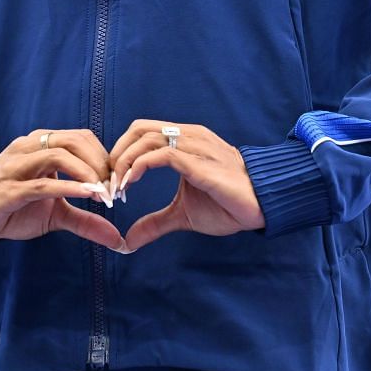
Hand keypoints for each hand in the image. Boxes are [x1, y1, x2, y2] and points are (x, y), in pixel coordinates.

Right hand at [0, 128, 123, 249]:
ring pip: (58, 154)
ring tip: (103, 193)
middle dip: (100, 163)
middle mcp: (29, 148)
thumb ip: (86, 221)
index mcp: (41, 145)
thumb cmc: (13, 208)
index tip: (119, 182)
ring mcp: (17, 166)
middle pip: (75, 140)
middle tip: (115, 188)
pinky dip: (68, 187)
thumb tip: (117, 240)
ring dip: (87, 172)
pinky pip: (41, 183)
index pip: (82, 138)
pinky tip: (87, 195)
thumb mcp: (55, 214)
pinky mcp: (8, 189)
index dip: (105, 157)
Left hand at [107, 120, 265, 251]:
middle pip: (138, 129)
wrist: (261, 207)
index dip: (120, 152)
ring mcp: (195, 146)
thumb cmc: (227, 204)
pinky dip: (139, 167)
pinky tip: (130, 185)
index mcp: (185, 141)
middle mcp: (188, 136)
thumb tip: (128, 241)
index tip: (112, 181)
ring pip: (147, 139)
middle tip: (108, 183)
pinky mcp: (199, 162)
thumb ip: (155, 222)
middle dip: (116, 154)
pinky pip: (162, 155)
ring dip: (124, 162)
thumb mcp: (182, 214)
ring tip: (117, 188)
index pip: (141, 131)